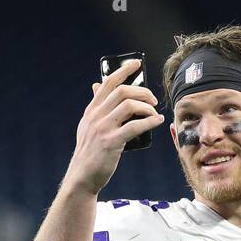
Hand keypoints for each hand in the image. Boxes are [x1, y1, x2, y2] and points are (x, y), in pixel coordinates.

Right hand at [63, 60, 165, 196]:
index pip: (107, 83)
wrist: (83, 177)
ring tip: (155, 111)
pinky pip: (134, 126)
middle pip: (121, 91)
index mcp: (91, 110)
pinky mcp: (111, 143)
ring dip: (146, 106)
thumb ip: (96, 108)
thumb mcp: (88, 126)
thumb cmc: (90, 153)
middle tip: (153, 99)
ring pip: (128, 105)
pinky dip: (149, 122)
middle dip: (142, 91)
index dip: (123, 70)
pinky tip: (157, 121)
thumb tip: (96, 86)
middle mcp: (96, 116)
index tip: (137, 63)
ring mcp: (103, 128)